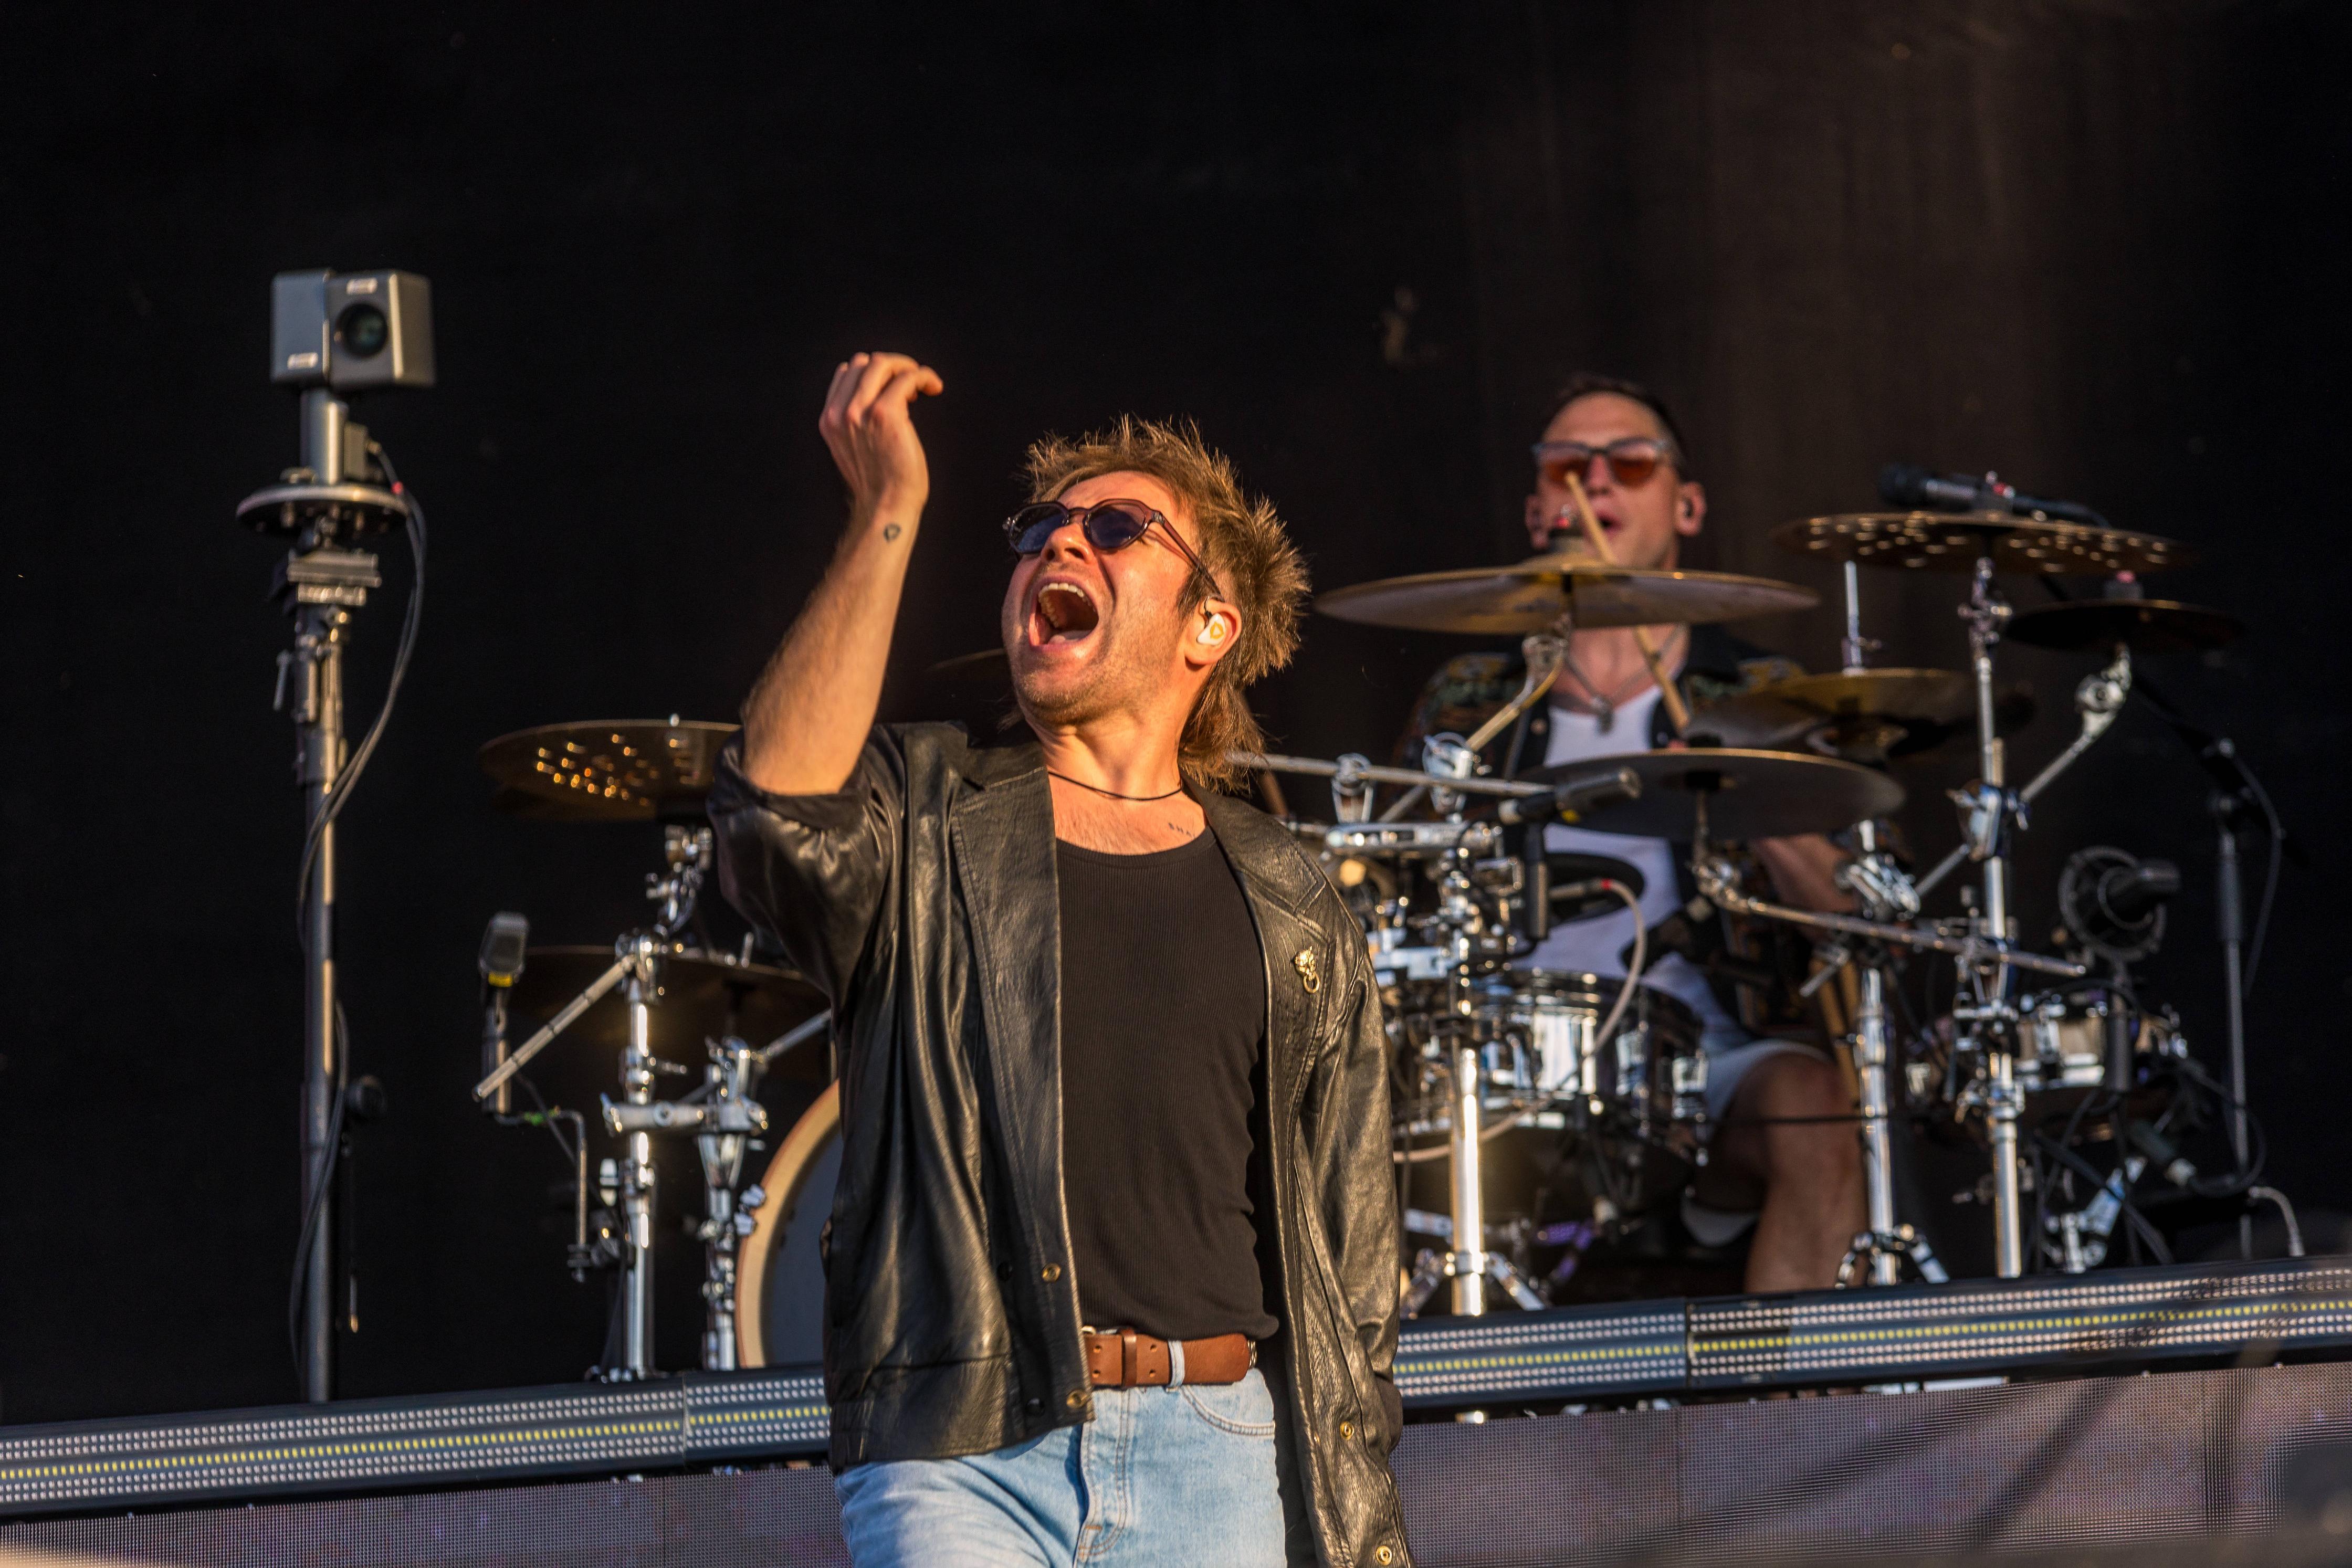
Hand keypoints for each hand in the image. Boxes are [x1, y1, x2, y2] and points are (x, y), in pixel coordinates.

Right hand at [817, 351, 944, 524]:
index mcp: (829, 419)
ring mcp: (860, 411)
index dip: (873, 374)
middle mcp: (840, 413)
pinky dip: (924, 376)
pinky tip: (934, 387)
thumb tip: (876, 394)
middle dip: (891, 366)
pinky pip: (907, 377)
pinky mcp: (885, 413)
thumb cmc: (879, 483)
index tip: (893, 388)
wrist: (887, 506)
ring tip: (922, 384)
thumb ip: (854, 422)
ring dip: (907, 367)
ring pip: (882, 363)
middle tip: (911, 385)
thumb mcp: (852, 448)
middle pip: (863, 363)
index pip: (846, 372)